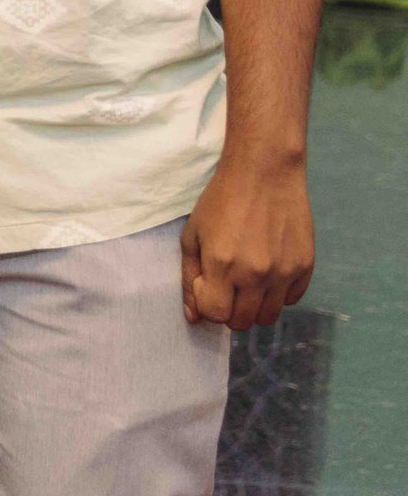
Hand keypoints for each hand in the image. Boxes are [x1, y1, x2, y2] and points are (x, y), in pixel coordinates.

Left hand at [182, 151, 313, 329]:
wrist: (264, 173)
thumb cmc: (222, 202)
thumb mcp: (193, 236)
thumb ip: (190, 278)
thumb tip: (193, 317)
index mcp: (222, 265)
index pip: (215, 314)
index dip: (208, 304)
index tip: (208, 285)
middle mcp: (255, 274)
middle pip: (243, 322)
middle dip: (230, 310)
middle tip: (228, 286)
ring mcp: (284, 272)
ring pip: (269, 317)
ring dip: (254, 306)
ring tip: (248, 281)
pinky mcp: (305, 266)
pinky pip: (291, 299)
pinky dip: (278, 293)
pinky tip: (269, 270)